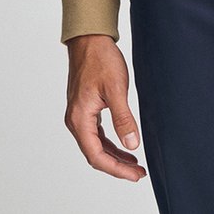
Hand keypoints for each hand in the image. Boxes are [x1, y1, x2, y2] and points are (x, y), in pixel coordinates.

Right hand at [65, 34, 146, 183]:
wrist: (90, 39)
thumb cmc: (100, 59)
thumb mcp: (116, 89)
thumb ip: (123, 119)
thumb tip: (132, 145)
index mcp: (80, 119)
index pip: (97, 156)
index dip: (117, 169)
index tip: (135, 174)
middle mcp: (75, 121)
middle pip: (95, 154)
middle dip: (117, 166)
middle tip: (138, 173)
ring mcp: (79, 115)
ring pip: (96, 145)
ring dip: (114, 156)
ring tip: (134, 164)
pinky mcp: (85, 109)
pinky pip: (96, 134)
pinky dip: (110, 143)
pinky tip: (123, 145)